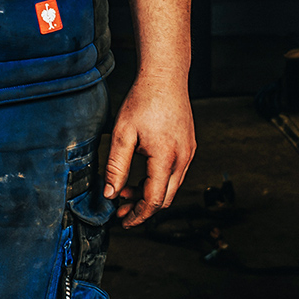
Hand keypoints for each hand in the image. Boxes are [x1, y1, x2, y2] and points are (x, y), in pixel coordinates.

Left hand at [102, 73, 194, 226]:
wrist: (165, 77)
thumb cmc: (143, 101)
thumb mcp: (122, 134)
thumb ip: (116, 166)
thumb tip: (110, 194)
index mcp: (166, 158)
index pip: (154, 200)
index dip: (138, 215)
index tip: (123, 220)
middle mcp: (183, 159)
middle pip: (165, 199)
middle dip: (142, 208)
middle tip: (120, 208)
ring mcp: (188, 153)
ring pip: (171, 187)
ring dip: (149, 193)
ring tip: (125, 190)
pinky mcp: (189, 147)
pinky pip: (175, 173)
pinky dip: (158, 180)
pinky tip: (140, 175)